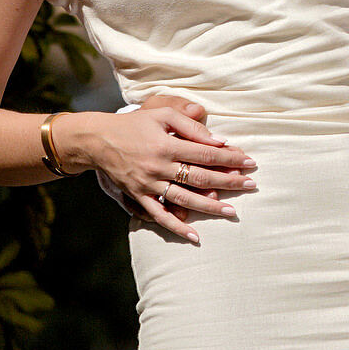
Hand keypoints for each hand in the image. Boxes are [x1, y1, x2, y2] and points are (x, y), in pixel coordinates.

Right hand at [90, 94, 254, 243]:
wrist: (98, 140)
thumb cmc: (135, 124)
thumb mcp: (161, 113)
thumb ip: (190, 125)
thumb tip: (218, 140)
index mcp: (166, 144)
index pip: (206, 153)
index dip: (230, 158)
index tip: (250, 162)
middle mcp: (159, 166)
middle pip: (200, 177)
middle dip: (228, 181)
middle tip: (251, 185)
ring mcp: (148, 184)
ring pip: (184, 199)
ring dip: (209, 207)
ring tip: (231, 211)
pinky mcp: (139, 197)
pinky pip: (160, 216)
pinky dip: (177, 226)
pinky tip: (195, 236)